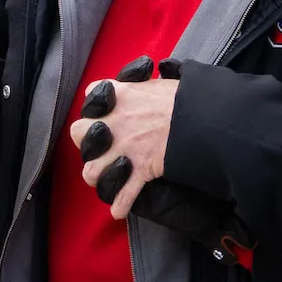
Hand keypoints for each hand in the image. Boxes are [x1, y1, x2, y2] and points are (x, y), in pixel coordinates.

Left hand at [70, 76, 178, 219]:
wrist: (204, 118)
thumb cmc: (186, 97)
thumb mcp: (160, 80)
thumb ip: (145, 81)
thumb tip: (157, 72)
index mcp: (119, 94)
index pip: (90, 97)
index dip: (96, 108)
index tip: (106, 113)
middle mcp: (114, 122)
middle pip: (78, 134)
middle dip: (88, 141)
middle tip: (102, 146)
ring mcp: (123, 148)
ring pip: (91, 171)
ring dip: (100, 175)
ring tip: (110, 177)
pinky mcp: (138, 170)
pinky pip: (122, 194)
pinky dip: (121, 204)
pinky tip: (120, 209)